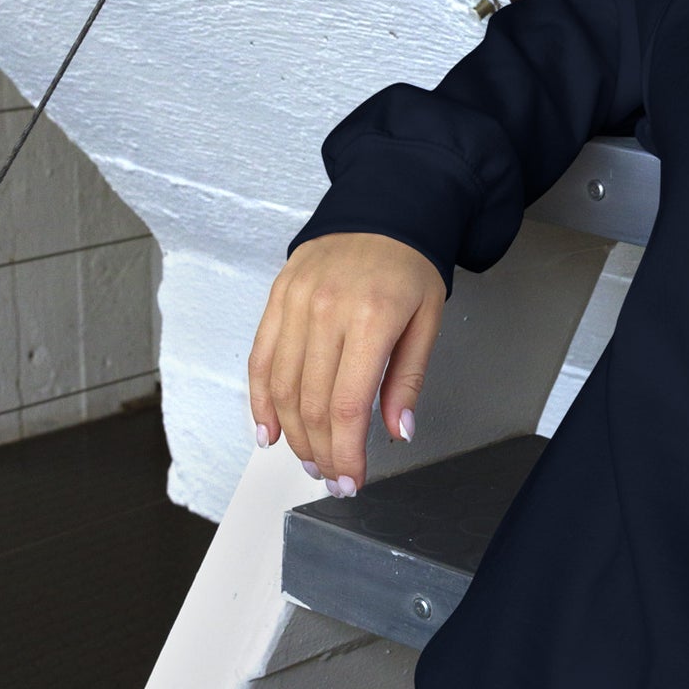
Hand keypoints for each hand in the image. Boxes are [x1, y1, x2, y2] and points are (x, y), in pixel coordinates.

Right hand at [248, 233, 445, 496]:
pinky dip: (260, 400)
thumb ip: (409, 379)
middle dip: (321, 451)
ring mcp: (296, 303)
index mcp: (373, 317)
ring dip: (292, 434)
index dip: (347, 452)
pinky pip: (260, 359)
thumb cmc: (411, 265)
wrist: (385, 209)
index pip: (348, 405)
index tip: (352, 480)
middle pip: (311, 403)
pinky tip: (268, 430)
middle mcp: (327, 310)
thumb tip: (399, 433)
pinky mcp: (277, 297)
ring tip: (309, 458)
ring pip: (281, 387)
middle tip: (332, 478)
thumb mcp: (428, 320)